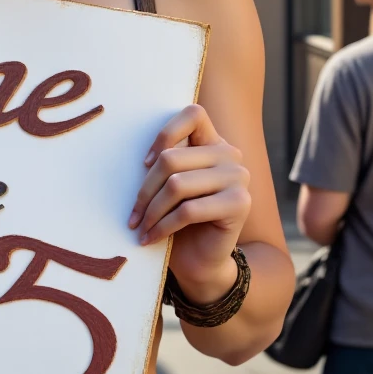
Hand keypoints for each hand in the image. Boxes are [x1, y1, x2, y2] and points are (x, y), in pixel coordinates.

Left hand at [130, 104, 250, 297]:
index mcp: (214, 142)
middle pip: (172, 158)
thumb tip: (138, 148)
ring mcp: (239, 178)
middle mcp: (231, 155)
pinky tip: (151, 237)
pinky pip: (188, 210)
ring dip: (151, 210)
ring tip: (139, 227)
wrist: (201, 259)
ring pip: (176, 185)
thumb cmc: (178, 217)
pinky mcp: (239, 204)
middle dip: (145, 189)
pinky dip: (162, 225)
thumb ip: (165, 159)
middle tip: (133, 214)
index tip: (144, 164)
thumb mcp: (169, 182)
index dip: (164, 135)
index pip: (193, 114)